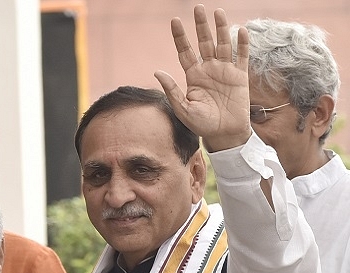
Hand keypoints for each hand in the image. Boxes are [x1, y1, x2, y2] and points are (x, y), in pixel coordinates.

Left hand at [154, 5, 250, 151]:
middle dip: (201, 26)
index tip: (175, 21)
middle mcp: (208, 69)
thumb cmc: (202, 124)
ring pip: (222, 45)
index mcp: (193, 76)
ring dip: (221, 28)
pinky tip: (240, 31)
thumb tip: (157, 71)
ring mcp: (225, 71)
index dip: (180, 37)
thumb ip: (172, 90)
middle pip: (204, 42)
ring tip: (217, 12)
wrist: (224, 134)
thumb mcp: (183, 109)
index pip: (185, 51)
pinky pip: (241, 57)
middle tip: (198, 7)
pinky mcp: (240, 76)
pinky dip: (241, 44)